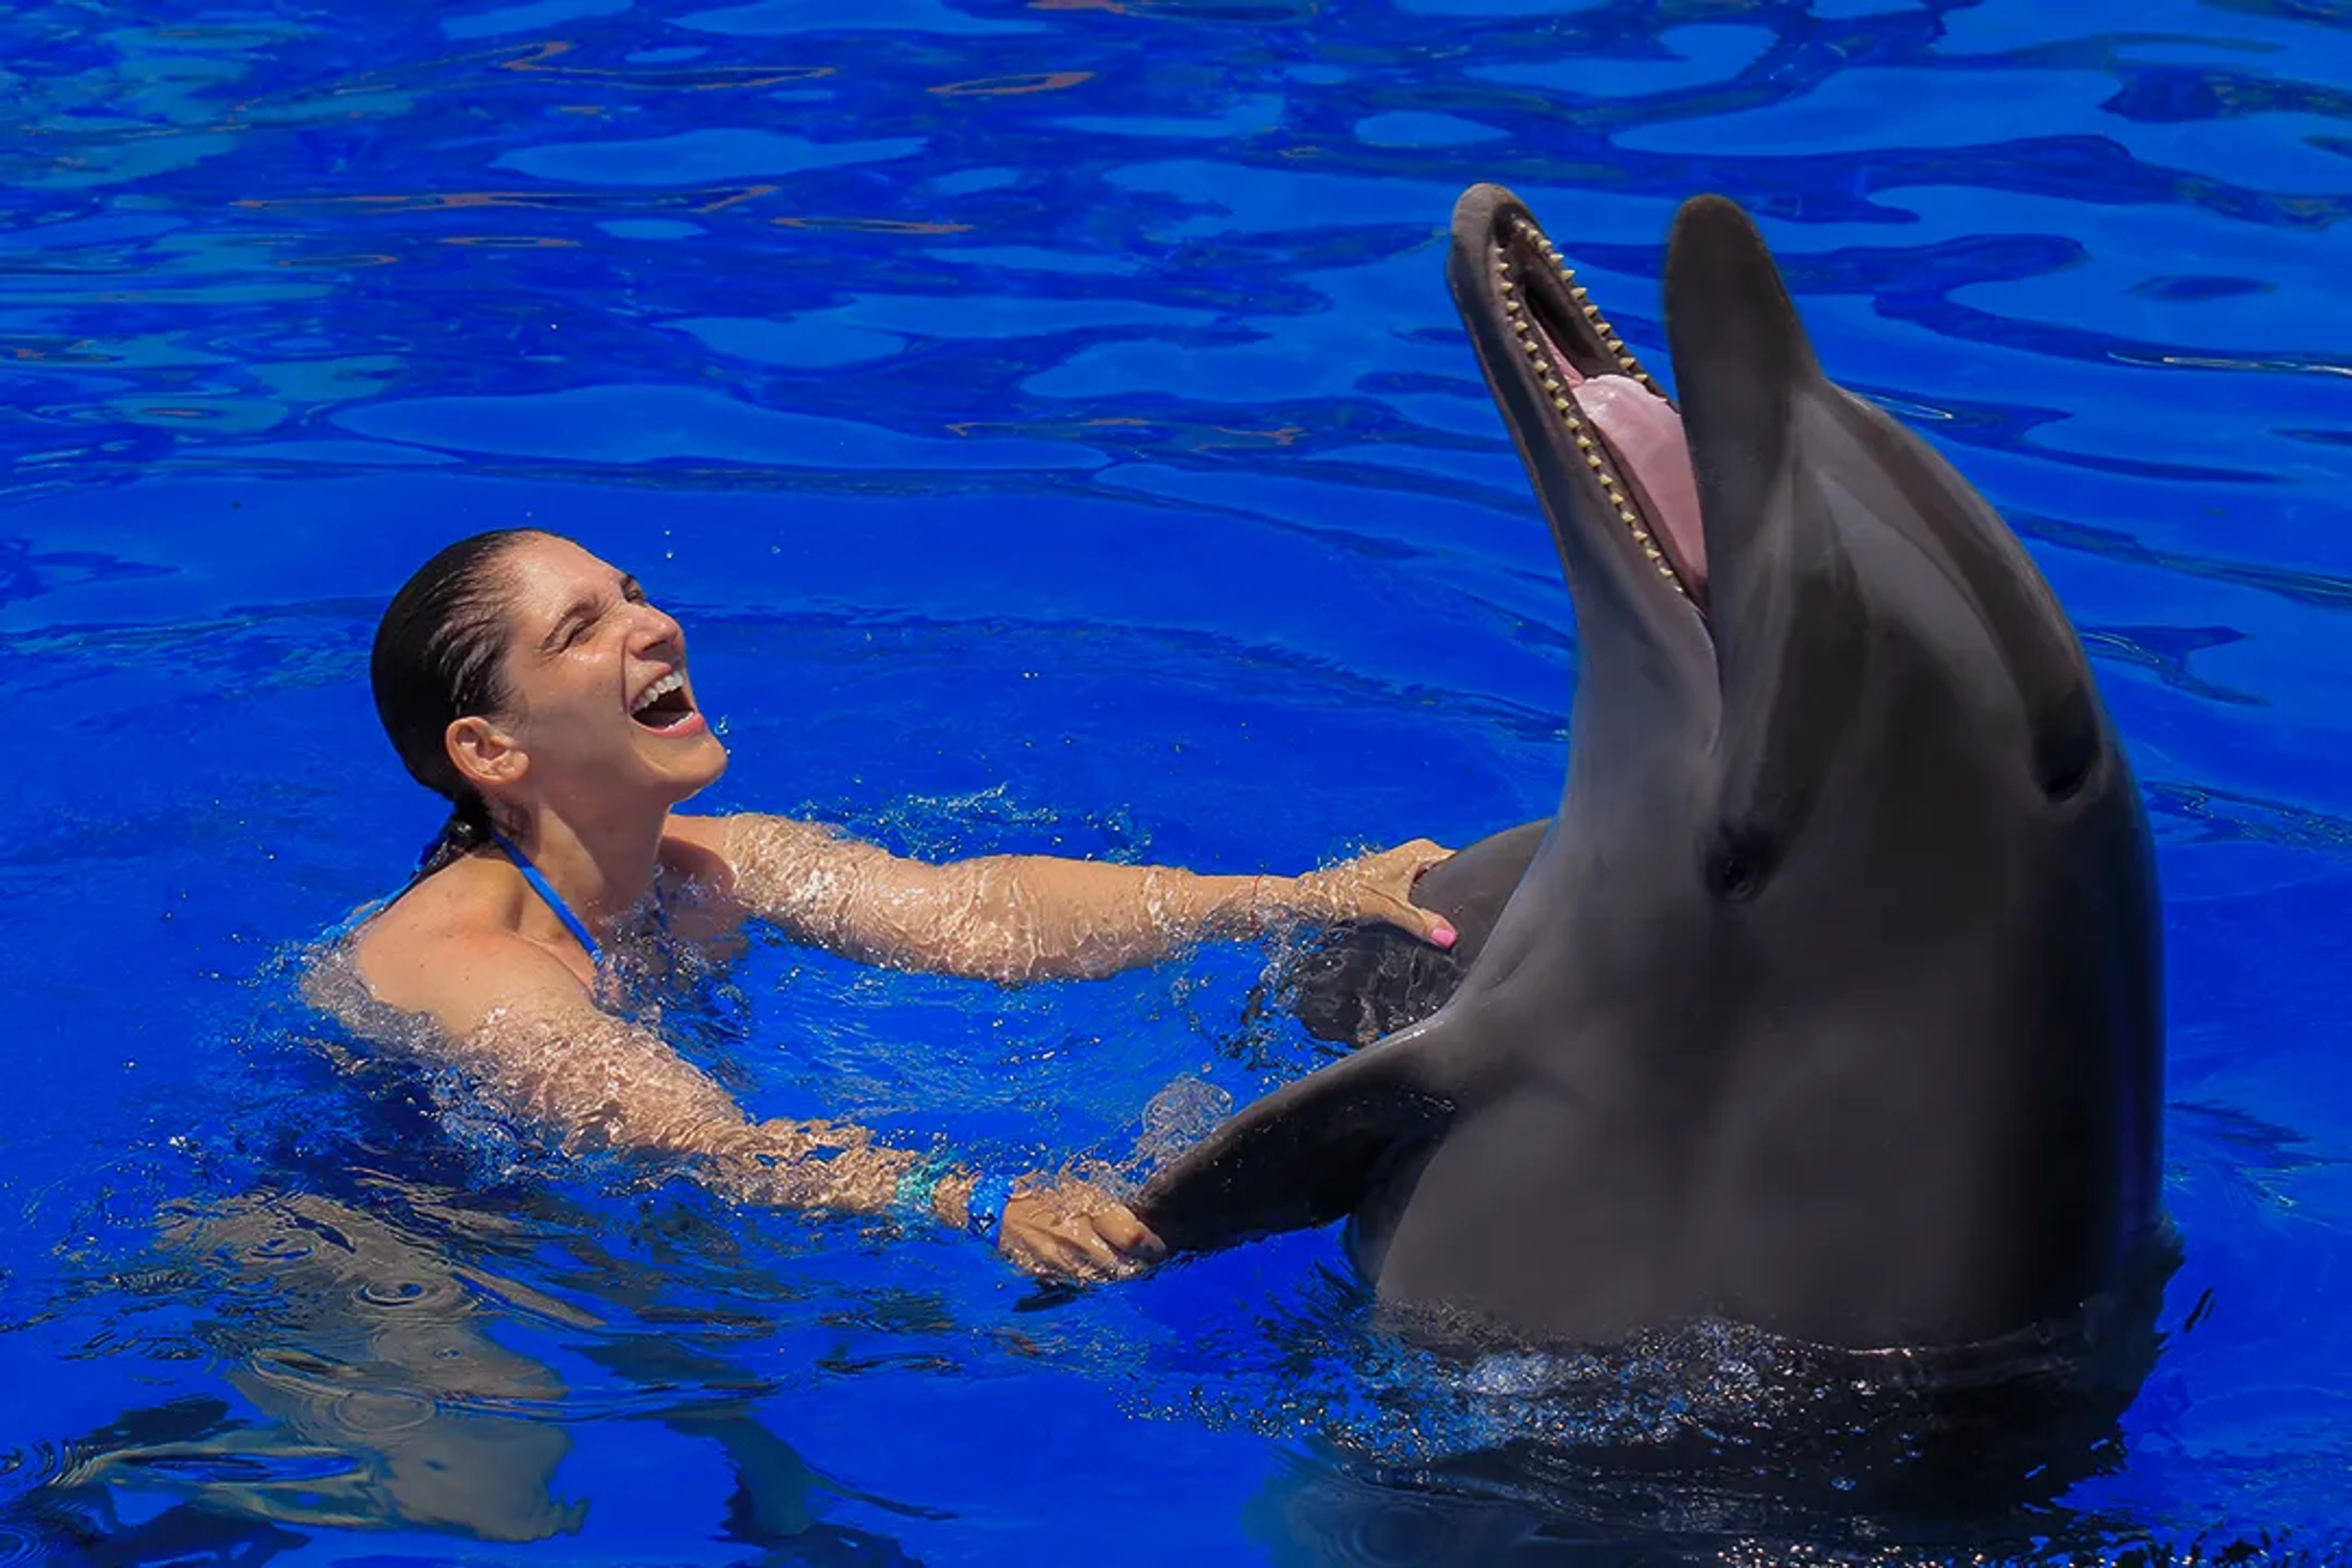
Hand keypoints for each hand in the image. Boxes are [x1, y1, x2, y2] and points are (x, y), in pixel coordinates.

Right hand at [997, 1177, 1166, 1280]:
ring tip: (1125, 1267)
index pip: (1132, 1236)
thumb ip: (1108, 1211)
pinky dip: (1094, 1278)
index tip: (1159, 1249)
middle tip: (1146, 1262)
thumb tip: (1137, 1228)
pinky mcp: (1050, 1274)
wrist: (998, 1211)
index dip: (1152, 1246)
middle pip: (1123, 1265)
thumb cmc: (1043, 1195)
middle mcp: (1078, 1237)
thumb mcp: (1079, 1191)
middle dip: (1138, 1266)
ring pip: (1104, 1278)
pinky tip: (1095, 1269)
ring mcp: (1063, 1260)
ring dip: (1117, 1274)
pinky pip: (1082, 1282)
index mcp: (1089, 1209)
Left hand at [1282, 838, 1457, 947]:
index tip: (1477, 902)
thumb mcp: (1390, 909)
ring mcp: (1405, 869)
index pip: (1459, 862)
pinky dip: (1421, 909)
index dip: (1468, 882)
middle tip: (1459, 920)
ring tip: (1441, 924)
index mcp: (1420, 851)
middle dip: (1452, 898)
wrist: (1317, 898)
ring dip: (1435, 906)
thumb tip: (1449, 937)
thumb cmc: (1347, 893)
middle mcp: (1415, 856)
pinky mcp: (1395, 883)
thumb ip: (1421, 923)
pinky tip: (1423, 923)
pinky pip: (1419, 895)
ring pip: (1433, 888)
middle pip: (1448, 878)